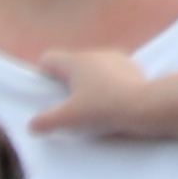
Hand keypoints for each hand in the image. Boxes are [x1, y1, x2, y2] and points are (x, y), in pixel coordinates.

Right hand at [44, 48, 173, 141]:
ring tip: (94, 106)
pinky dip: (109, 85)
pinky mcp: (132, 67)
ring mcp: (115, 58)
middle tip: (70, 106)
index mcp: (74, 61)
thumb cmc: (103, 109)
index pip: (48, 59)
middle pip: (71, 64)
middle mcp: (94, 53)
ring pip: (93, 68)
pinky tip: (113, 103)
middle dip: (68, 83)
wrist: (145, 107)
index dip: (43, 75)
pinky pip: (112, 73)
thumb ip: (46, 121)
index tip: (49, 94)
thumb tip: (31, 125)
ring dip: (90, 83)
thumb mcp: (69, 119)